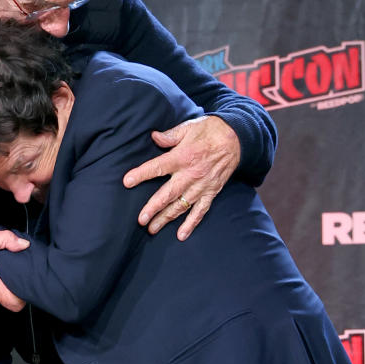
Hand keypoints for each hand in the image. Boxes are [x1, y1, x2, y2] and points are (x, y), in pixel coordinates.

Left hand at [123, 115, 240, 239]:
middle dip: (153, 208)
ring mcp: (201, 186)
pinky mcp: (211, 192)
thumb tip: (153, 137)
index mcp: (182, 157)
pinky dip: (191, 224)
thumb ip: (170, 136)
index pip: (157, 167)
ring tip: (152, 229)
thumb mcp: (188, 128)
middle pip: (168, 194)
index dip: (141, 174)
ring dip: (166, 219)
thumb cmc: (209, 131)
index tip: (127, 181)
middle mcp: (191, 174)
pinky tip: (181, 235)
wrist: (237, 139)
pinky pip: (200, 211)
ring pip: (181, 206)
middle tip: (140, 220)